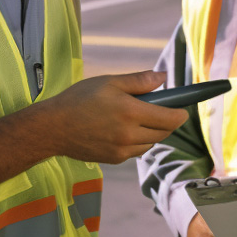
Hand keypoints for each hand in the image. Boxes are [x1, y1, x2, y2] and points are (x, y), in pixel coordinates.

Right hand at [42, 70, 188, 163]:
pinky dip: (139, 141)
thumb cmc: (80, 99)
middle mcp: (129, 134)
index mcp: (130, 112)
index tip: (183, 108)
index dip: (180, 113)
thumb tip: (163, 77)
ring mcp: (122, 149)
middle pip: (164, 132)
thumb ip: (139, 81)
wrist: (53, 127)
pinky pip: (137, 151)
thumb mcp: (109, 82)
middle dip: (168, 121)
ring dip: (153, 132)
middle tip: (162, 109)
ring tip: (140, 118)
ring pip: (151, 143)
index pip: (169, 118)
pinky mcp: (114, 159)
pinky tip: (125, 130)